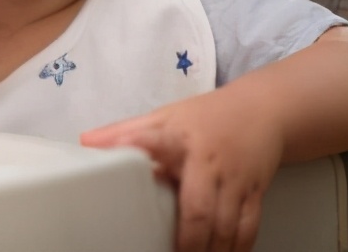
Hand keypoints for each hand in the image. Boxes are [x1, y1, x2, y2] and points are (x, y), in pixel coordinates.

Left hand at [81, 89, 283, 251]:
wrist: (263, 110)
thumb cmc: (205, 117)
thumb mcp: (163, 116)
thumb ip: (125, 130)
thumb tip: (85, 142)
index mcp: (178, 138)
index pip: (154, 141)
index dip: (138, 147)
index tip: (125, 155)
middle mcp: (209, 162)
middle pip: (199, 207)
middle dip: (188, 239)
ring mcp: (235, 180)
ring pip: (226, 224)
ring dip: (212, 250)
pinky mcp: (255, 193)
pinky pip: (248, 226)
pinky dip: (237, 246)